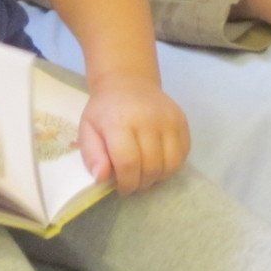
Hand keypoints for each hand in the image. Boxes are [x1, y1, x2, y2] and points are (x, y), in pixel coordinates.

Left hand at [78, 75, 190, 192]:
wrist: (128, 82)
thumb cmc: (105, 111)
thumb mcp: (87, 130)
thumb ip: (92, 155)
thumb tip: (102, 178)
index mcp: (120, 122)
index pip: (128, 163)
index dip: (126, 183)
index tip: (122, 188)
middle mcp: (148, 120)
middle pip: (151, 167)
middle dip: (142, 183)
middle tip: (133, 183)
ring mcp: (169, 120)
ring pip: (170, 164)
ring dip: (158, 178)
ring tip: (146, 175)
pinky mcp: (182, 121)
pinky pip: (183, 155)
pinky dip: (171, 166)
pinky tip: (158, 163)